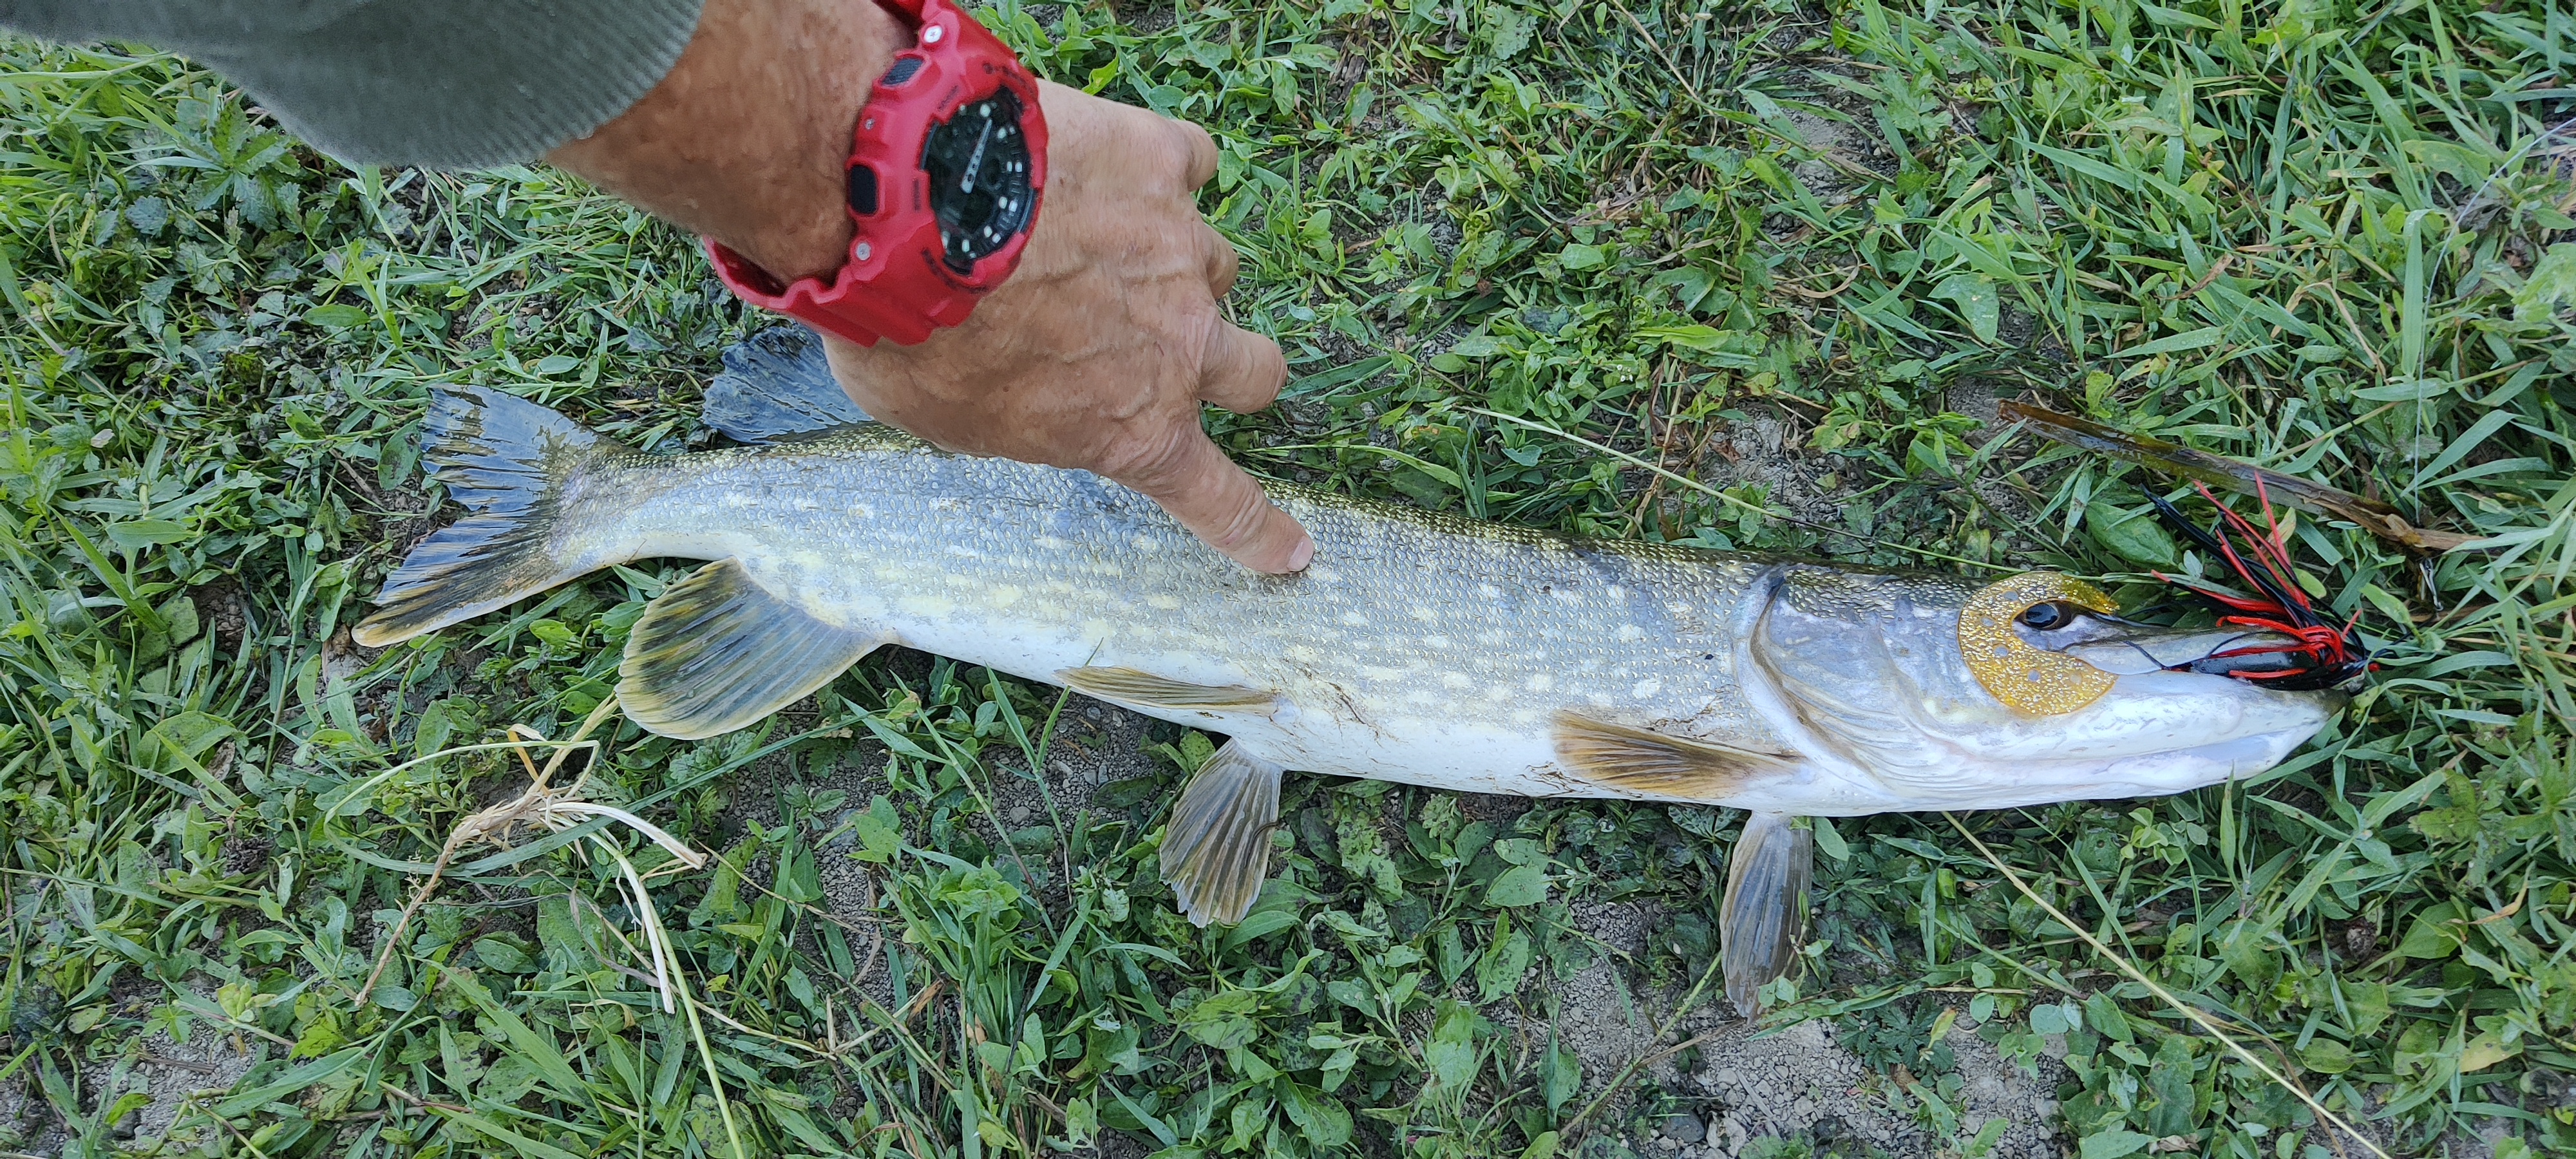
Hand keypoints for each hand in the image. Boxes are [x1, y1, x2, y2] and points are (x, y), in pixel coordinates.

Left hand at [548, 0, 1310, 572]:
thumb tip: (1007, 388)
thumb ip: (1009, 414)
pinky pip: (1190, 164)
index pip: (1217, 498)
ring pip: (1216, 264)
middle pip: (1257, 372)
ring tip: (1092, 237)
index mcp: (1131, 429)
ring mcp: (1180, 247)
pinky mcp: (1159, 159)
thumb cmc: (909, 333)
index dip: (1259, 528)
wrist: (909, 211)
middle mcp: (1178, 343)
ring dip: (1171, 263)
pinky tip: (1108, 160)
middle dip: (1232, 367)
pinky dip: (1160, 169)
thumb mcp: (946, 419)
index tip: (1294, 551)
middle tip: (1179, 347)